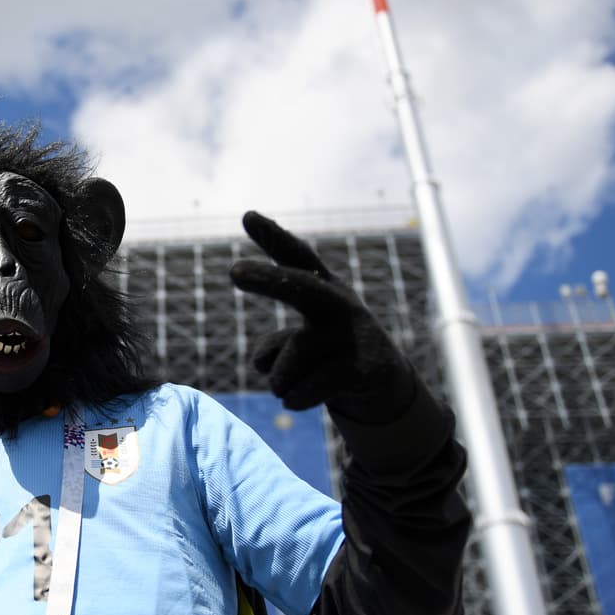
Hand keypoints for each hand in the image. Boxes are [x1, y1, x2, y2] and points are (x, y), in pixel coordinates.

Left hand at [229, 212, 414, 422]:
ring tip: (291, 380)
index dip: (273, 237)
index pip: (296, 256)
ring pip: (286, 362)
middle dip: (268, 280)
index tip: (247, 215)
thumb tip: (264, 361)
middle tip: (234, 271)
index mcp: (322, 287)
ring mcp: (350, 336)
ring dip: (278, 380)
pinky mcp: (359, 369)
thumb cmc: (327, 348)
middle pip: (300, 288)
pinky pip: (301, 390)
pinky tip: (300, 396)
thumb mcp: (303, 336)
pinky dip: (293, 398)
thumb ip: (278, 343)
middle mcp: (338, 304)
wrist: (380, 379)